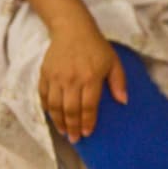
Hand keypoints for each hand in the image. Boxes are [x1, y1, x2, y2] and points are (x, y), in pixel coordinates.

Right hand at [39, 21, 126, 141]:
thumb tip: (123, 101)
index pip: (89, 106)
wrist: (72, 29)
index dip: (88, 122)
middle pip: (70, 110)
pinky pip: (44, 97)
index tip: (88, 133)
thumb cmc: (96, 47)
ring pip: (55, 107)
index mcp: (91, 77)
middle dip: (73, 127)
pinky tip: (53, 117)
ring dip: (59, 122)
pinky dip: (47, 109)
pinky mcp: (44, 74)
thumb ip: (119, 82)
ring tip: (64, 132)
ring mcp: (56, 77)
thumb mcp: (113, 61)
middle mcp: (72, 79)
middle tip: (75, 139)